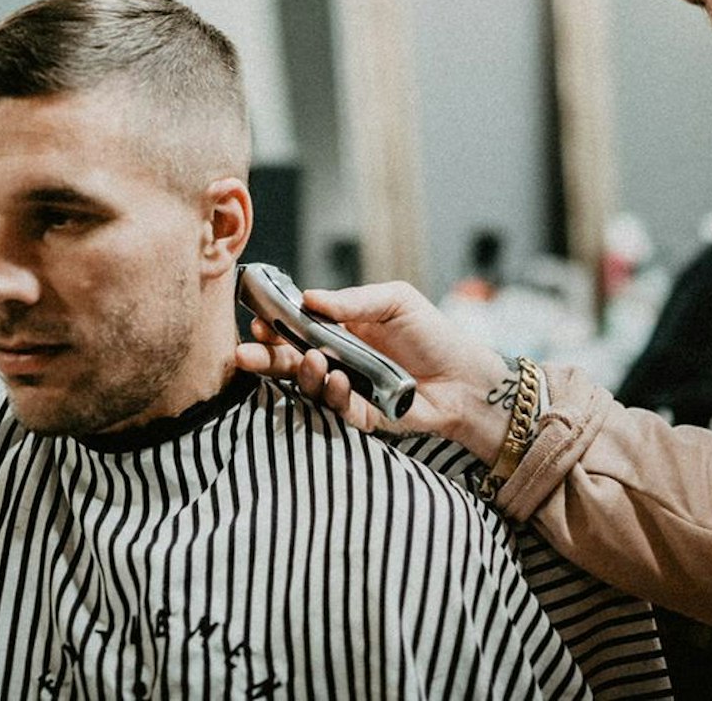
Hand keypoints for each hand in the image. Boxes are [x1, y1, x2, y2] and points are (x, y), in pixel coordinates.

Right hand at [234, 280, 513, 459]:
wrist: (466, 376)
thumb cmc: (432, 333)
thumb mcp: (395, 301)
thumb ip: (353, 301)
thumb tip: (309, 297)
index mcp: (341, 327)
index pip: (297, 326)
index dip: (275, 325)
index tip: (258, 322)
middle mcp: (339, 358)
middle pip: (290, 359)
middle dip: (265, 358)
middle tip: (245, 355)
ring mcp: (348, 388)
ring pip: (309, 386)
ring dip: (303, 374)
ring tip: (313, 361)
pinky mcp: (363, 415)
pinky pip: (337, 409)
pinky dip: (334, 396)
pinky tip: (339, 381)